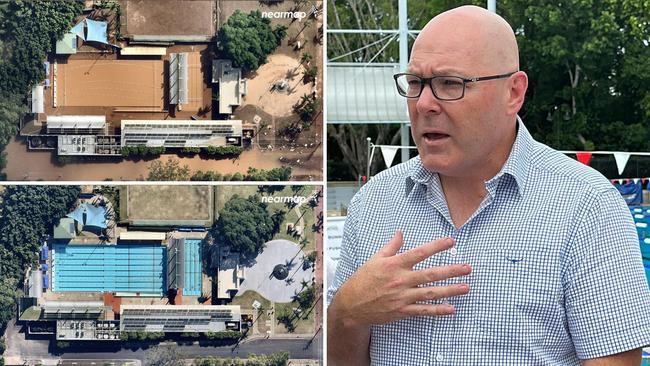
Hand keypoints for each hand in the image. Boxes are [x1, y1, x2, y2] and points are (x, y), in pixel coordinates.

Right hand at [334, 231, 470, 326]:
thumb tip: (400, 233)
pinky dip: (438, 310)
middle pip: (431, 274)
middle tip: (467, 268)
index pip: (419, 253)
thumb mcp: (375, 259)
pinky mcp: (402, 311)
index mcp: (394, 265)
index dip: (436, 246)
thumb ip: (391, 247)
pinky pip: (423, 310)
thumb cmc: (363, 279)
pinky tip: (452, 308)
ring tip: (466, 287)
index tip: (451, 241)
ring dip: (450, 290)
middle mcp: (401, 280)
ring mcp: (402, 297)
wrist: (351, 304)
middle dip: (451, 271)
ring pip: (431, 293)